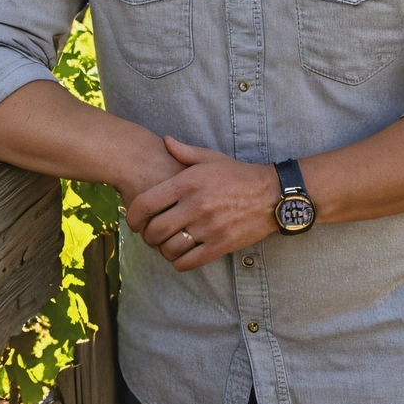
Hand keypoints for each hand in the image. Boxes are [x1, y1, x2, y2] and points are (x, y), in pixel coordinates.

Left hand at [125, 136, 281, 271]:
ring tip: (165, 244)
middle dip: (146, 236)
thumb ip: (184, 151)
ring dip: (162, 249)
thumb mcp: (210, 157)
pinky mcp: (219, 245)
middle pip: (155, 230)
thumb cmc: (237, 175)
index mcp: (188, 182)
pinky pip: (188, 262)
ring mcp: (208, 227)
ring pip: (169, 248)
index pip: (146, 203)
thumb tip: (164, 141)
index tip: (133, 221)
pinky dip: (178, 262)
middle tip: (149, 235)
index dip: (133, 216)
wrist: (270, 194)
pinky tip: (180, 254)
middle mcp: (195, 205)